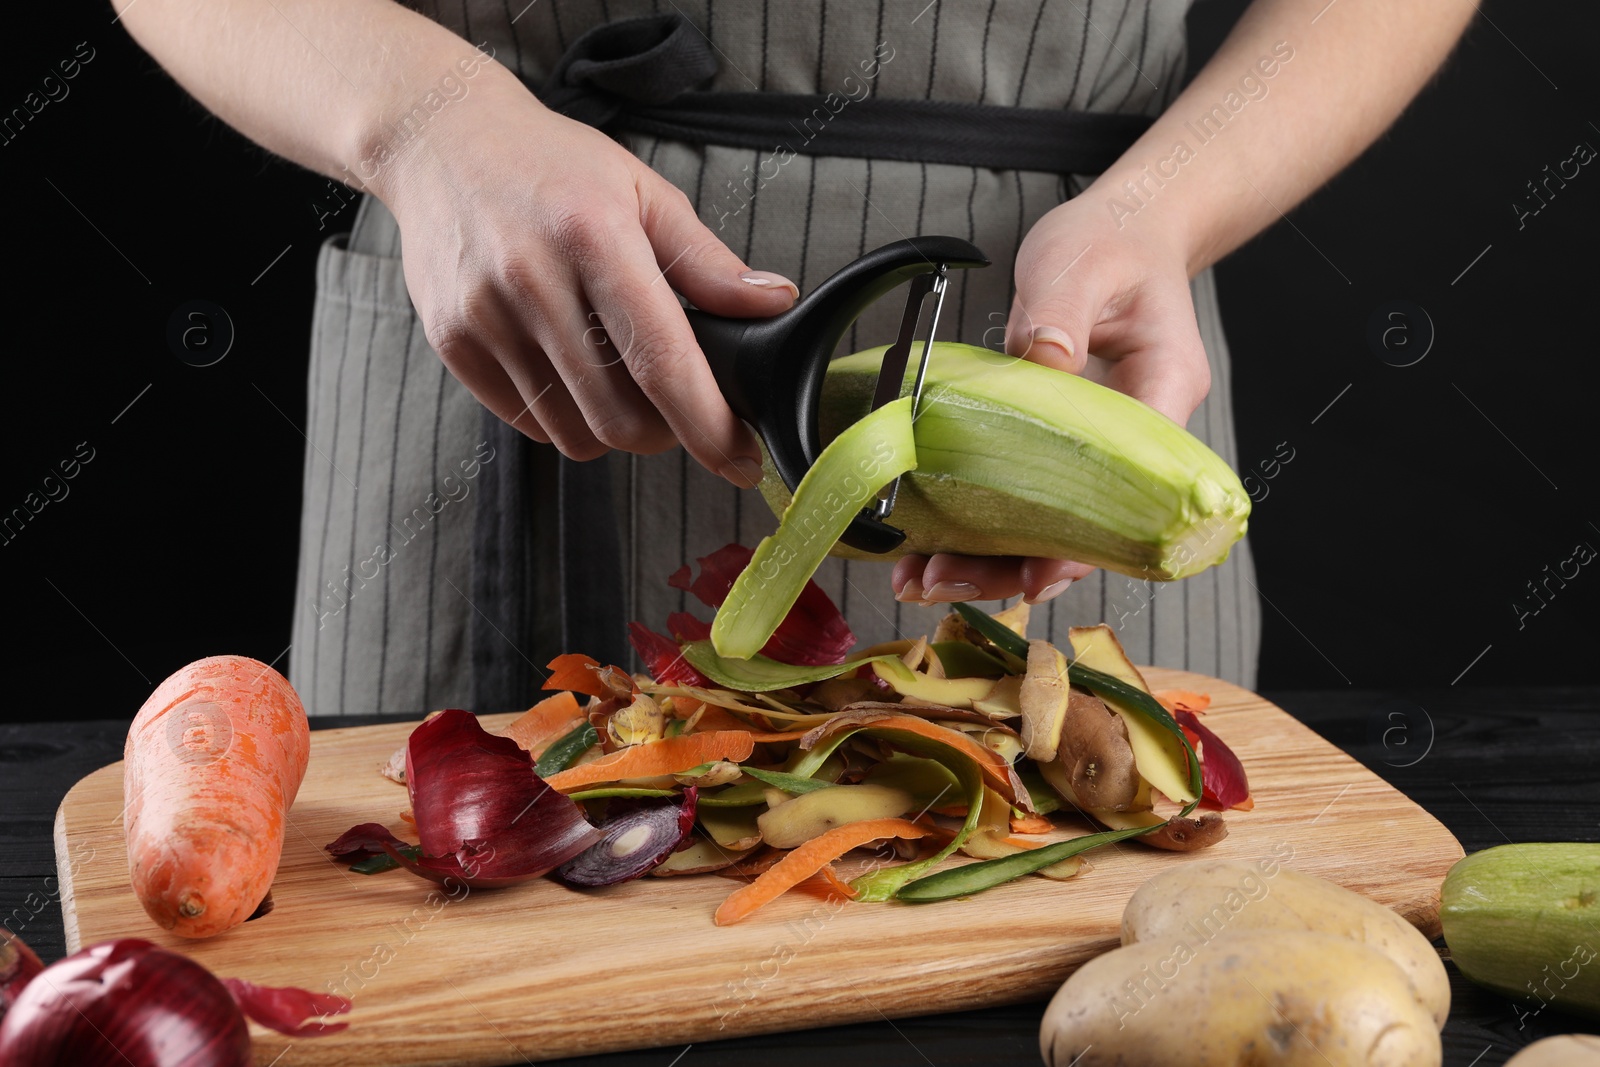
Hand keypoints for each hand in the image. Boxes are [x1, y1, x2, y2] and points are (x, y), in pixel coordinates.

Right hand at [379, 68, 797, 486]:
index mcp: (595, 237)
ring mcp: (486, 317)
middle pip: (619, 418)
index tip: (742, 459)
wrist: (442, 141)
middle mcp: (534, 281)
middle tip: (679, 406)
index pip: (663, 362)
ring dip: (615, 429)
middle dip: (665, 433)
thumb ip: (708, 260)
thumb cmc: (552, 166)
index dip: (708, 425)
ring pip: (574, 432)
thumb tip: (774, 302)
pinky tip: (573, 373)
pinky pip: (528, 421)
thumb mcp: (643, 192)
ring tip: (623, 382)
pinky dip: (565, 417)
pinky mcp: (454, 342)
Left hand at [891, 190, 1210, 605]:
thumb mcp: (1081, 263)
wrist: (1124, 233)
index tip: (1033, 573)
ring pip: (1053, 528)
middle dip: (1014, 568)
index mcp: (1162, 392)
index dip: (1083, 541)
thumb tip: (1044, 361)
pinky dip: (983, 526)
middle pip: (1088, 532)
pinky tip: (930, 544)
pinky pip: (1028, 500)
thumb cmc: (1113, 244)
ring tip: (920, 577)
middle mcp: (1137, 438)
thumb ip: (1060, 313)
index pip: (1133, 492)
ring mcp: (1099, 449)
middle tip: (938, 582)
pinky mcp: (1063, 448)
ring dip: (989, 559)